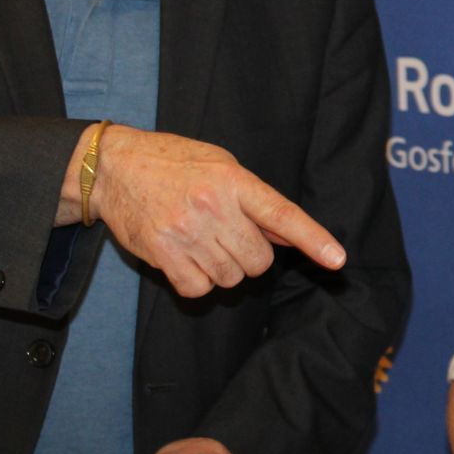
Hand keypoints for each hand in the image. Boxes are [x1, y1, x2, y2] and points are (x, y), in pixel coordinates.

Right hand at [87, 126, 344, 296]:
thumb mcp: (221, 166)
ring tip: (202, 240)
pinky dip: (198, 281)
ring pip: (231, 278)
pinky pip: (200, 289)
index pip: (282, 214)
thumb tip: (289, 235)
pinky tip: (186, 256)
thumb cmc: (174, 163)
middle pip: (259, 260)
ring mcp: (187, 233)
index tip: (337, 260)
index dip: (313, 239)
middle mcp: (212, 207)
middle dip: (251, 255)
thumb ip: (255, 201)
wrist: (115, 168)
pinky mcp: (163, 255)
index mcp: (233, 180)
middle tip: (228, 234)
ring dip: (224, 268)